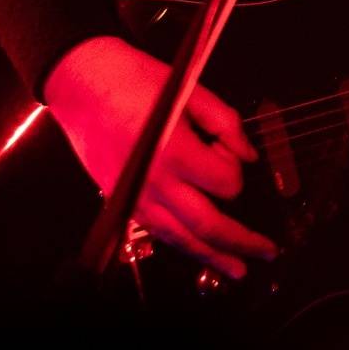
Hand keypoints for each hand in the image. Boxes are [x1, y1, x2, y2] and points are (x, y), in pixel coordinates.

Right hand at [42, 36, 278, 279]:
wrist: (82, 85)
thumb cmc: (135, 80)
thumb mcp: (191, 89)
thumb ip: (226, 123)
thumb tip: (249, 154)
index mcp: (175, 151)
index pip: (226, 182)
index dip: (238, 169)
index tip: (231, 150)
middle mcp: (154, 182)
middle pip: (207, 225)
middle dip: (240, 242)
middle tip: (266, 251)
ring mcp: (135, 196)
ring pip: (180, 238)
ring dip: (211, 257)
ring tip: (236, 269)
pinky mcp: (122, 201)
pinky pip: (157, 232)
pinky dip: (181, 244)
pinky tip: (198, 251)